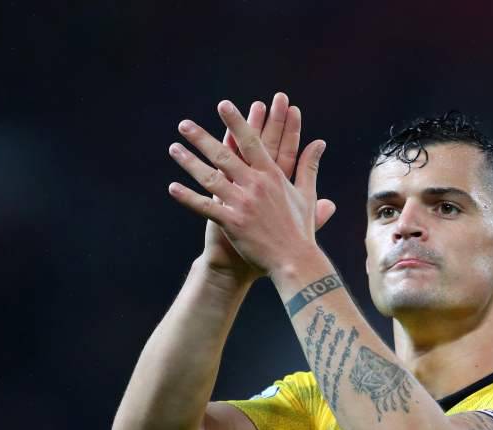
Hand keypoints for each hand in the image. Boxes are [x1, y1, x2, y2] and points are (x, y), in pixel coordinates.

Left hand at [170, 98, 331, 278]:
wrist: (295, 261)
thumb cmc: (301, 230)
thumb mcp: (307, 194)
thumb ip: (309, 166)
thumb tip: (319, 142)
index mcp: (272, 176)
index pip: (251, 142)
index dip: (237, 122)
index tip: (223, 105)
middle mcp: (256, 185)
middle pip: (224, 155)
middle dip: (202, 138)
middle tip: (185, 124)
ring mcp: (242, 203)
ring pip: (210, 177)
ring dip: (189, 162)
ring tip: (174, 149)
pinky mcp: (232, 222)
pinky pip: (205, 207)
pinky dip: (188, 198)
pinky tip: (172, 188)